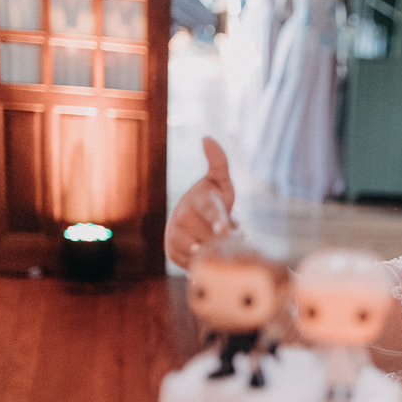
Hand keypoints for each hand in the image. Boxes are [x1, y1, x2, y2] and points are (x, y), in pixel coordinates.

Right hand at [164, 137, 236, 267]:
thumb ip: (219, 162)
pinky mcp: (171, 250)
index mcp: (200, 200)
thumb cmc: (213, 199)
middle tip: (231, 237)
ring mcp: (175, 233)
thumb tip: (207, 138)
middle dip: (226, 242)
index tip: (225, 230)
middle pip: (214, 239)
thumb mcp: (221, 182)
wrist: (191, 220)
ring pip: (204, 253)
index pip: (211, 211)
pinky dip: (203, 262)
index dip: (218, 221)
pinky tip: (205, 250)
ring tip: (217, 242)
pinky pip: (193, 264)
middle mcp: (183, 216)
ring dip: (216, 252)